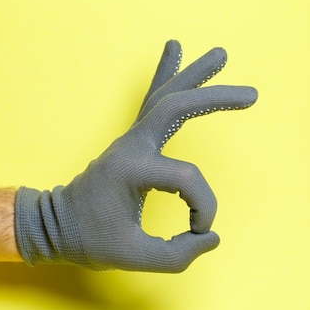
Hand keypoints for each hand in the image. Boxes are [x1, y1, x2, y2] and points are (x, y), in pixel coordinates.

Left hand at [15, 40, 257, 271]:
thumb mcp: (134, 257)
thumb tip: (210, 237)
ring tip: (219, 54)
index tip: (198, 231)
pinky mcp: (132, 143)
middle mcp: (131, 147)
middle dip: (214, 97)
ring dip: (192, 76)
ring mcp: (130, 140)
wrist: (56, 226)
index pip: (186, 178)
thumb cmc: (90, 240)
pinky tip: (174, 52)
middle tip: (253, 94)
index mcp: (131, 170)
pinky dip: (165, 78)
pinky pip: (152, 103)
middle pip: (175, 107)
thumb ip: (178, 254)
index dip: (203, 207)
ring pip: (164, 97)